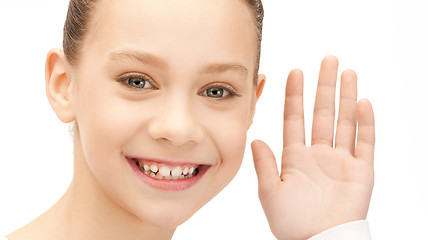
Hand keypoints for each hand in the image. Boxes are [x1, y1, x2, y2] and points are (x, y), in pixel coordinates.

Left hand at [251, 56, 374, 239]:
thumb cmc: (292, 223)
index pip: (294, 118)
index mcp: (295, 157)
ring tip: (347, 72)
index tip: (294, 72)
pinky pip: (365, 142)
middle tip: (328, 60)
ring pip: (344, 121)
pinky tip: (363, 102)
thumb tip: (255, 138)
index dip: (294, 95)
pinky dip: (365, 123)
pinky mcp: (361, 171)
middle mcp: (318, 154)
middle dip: (324, 86)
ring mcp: (341, 160)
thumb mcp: (270, 191)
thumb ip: (264, 164)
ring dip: (346, 96)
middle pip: (321, 113)